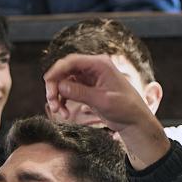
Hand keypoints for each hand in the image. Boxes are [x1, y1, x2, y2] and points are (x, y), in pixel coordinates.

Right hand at [43, 54, 169, 169]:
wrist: (134, 120)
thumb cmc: (125, 108)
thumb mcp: (102, 101)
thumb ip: (80, 92)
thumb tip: (60, 86)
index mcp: (100, 64)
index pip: (72, 61)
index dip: (57, 70)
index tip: (47, 82)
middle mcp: (93, 68)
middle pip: (65, 70)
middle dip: (55, 85)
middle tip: (51, 101)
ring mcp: (89, 78)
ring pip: (64, 81)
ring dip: (57, 95)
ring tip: (58, 111)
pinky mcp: (87, 89)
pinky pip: (68, 90)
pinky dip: (63, 100)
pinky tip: (63, 113)